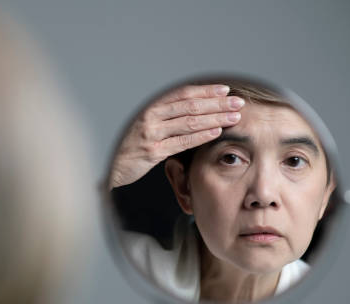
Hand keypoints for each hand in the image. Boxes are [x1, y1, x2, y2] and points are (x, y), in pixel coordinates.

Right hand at [109, 84, 243, 187]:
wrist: (111, 167)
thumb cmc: (129, 148)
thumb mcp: (145, 127)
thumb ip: (165, 119)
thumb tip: (193, 111)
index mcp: (150, 108)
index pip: (183, 94)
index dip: (205, 91)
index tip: (225, 90)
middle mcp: (150, 117)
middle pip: (190, 105)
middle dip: (217, 103)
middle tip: (237, 102)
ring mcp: (151, 134)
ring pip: (189, 121)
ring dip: (215, 118)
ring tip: (234, 117)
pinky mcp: (152, 152)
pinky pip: (182, 142)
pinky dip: (201, 136)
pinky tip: (216, 132)